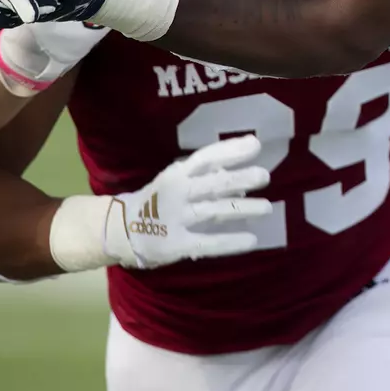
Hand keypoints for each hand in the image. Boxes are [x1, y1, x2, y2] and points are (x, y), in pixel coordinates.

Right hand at [106, 135, 271, 268]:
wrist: (122, 230)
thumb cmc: (158, 201)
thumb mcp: (176, 181)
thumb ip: (204, 177)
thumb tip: (243, 174)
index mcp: (177, 174)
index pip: (206, 158)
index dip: (230, 150)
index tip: (255, 145)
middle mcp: (176, 193)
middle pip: (213, 183)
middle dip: (240, 178)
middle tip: (265, 176)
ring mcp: (175, 219)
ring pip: (214, 210)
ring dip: (243, 208)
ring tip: (267, 207)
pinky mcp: (176, 244)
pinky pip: (208, 243)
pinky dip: (230, 241)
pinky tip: (251, 240)